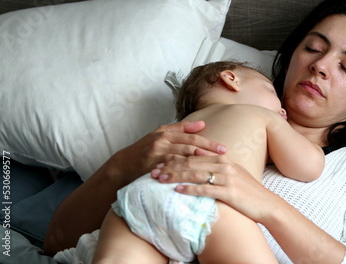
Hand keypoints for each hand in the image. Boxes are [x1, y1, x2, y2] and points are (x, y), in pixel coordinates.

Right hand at [106, 121, 226, 184]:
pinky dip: (183, 173)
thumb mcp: (160, 135)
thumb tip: (202, 124)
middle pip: (189, 146)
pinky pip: (171, 170)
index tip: (223, 148)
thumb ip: (181, 129)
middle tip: (223, 157)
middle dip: (208, 151)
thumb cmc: (144, 150)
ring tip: (213, 167)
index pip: (191, 137)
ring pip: (181, 157)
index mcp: (165, 133)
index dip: (208, 142)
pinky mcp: (152, 167)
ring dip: (198, 162)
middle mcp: (161, 141)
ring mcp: (156, 154)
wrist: (122, 166)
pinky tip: (195, 178)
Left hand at [152, 155, 278, 222]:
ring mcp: (227, 178)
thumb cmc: (248, 191)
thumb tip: (198, 166)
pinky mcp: (229, 192)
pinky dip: (191, 189)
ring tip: (160, 180)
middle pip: (191, 162)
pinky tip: (178, 190)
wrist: (266, 204)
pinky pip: (206, 189)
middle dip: (170, 166)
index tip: (159, 162)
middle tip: (153, 171)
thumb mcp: (233, 174)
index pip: (194, 155)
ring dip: (176, 176)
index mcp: (223, 159)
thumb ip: (216, 168)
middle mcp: (224, 165)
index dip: (175, 158)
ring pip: (195, 174)